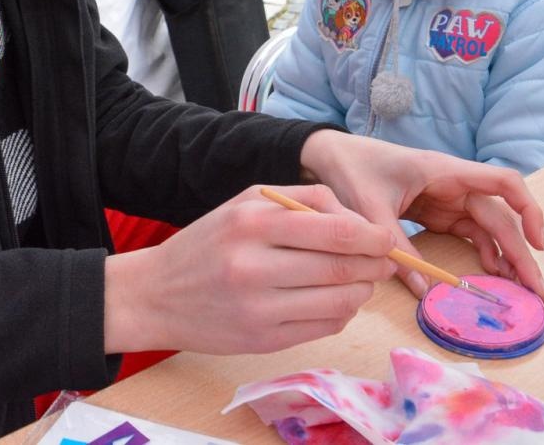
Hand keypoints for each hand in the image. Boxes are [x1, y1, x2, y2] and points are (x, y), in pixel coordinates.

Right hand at [103, 184, 397, 355]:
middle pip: (342, 268)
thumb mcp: (244, 203)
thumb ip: (302, 202)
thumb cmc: (208, 242)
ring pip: (339, 302)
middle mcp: (254, 266)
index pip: (334, 232)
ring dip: (361, 291)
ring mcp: (259, 308)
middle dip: (374, 264)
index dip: (372, 237)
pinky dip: (340, 313)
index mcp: (252, 223)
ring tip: (359, 280)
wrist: (156, 294)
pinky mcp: (263, 341)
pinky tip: (332, 301)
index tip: (387, 238)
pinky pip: (323, 328)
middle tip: (384, 260)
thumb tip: (360, 222)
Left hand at [296, 130, 543, 300]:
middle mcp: (454, 183)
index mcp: (444, 170)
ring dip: (505, 257)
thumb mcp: (370, 208)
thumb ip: (396, 245)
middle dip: (520, 252)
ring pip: (488, 228)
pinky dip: (482, 254)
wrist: (328, 157)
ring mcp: (447, 199)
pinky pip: (467, 233)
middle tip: (537, 291)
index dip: (527, 209)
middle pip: (500, 216)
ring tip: (521, 291)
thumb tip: (425, 290)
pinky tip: (492, 276)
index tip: (537, 243)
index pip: (502, 182)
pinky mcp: (436, 213)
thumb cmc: (351, 169)